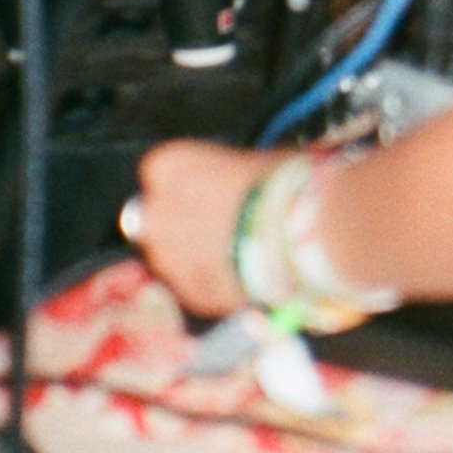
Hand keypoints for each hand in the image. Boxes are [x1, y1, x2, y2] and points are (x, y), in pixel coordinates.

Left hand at [130, 138, 273, 317]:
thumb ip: (236, 170)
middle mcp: (157, 212)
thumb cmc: (281, 188)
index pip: (164, 172)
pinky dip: (214, 282)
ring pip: (176, 255)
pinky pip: (197, 286)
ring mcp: (170, 258)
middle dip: (188, 222)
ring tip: (242, 251)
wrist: (296, 237)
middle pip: (163, 217)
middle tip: (228, 221)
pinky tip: (247, 272)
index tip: (215, 188)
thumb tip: (250, 176)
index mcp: (169, 167)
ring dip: (199, 254)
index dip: (193, 182)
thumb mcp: (258, 159)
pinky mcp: (191, 293)